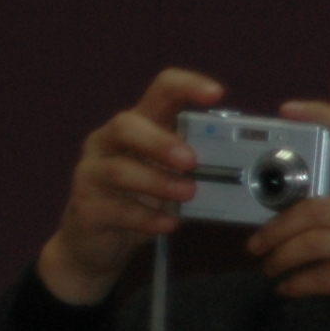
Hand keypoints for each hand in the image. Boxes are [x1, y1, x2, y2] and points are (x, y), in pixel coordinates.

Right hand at [37, 69, 226, 304]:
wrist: (97, 244)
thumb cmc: (141, 201)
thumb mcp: (172, 177)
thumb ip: (198, 165)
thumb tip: (244, 164)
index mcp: (139, 125)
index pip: (160, 90)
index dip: (187, 86)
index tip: (217, 93)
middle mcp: (109, 142)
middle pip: (126, 125)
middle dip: (161, 141)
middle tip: (192, 161)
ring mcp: (91, 172)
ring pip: (118, 169)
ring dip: (158, 182)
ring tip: (188, 194)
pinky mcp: (85, 206)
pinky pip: (115, 209)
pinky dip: (146, 217)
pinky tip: (168, 223)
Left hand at [246, 101, 329, 330]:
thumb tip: (310, 209)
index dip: (324, 116)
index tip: (290, 109)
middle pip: (315, 206)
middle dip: (276, 226)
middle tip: (258, 241)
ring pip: (312, 241)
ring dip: (280, 257)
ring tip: (271, 266)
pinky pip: (322, 276)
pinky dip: (296, 284)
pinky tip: (290, 288)